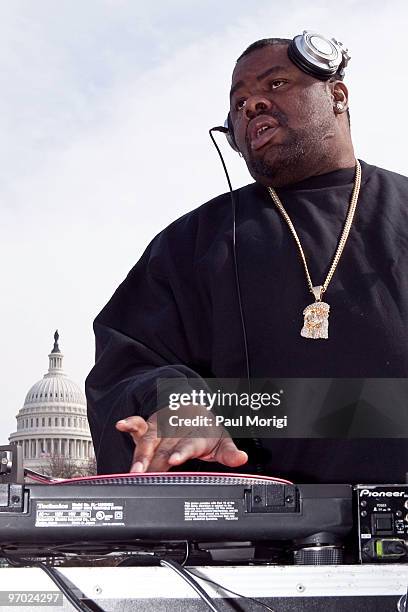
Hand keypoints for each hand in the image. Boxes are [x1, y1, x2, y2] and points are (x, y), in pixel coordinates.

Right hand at [115, 404, 247, 471]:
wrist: (194, 407)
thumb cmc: (206, 430)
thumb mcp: (222, 441)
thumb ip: (230, 453)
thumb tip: (242, 459)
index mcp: (194, 438)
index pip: (187, 446)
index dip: (181, 452)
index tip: (174, 458)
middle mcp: (176, 434)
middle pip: (164, 449)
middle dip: (153, 462)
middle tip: (145, 474)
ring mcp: (162, 430)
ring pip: (149, 442)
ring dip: (140, 454)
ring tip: (134, 469)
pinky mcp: (150, 428)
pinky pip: (138, 425)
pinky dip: (130, 424)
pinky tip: (121, 424)